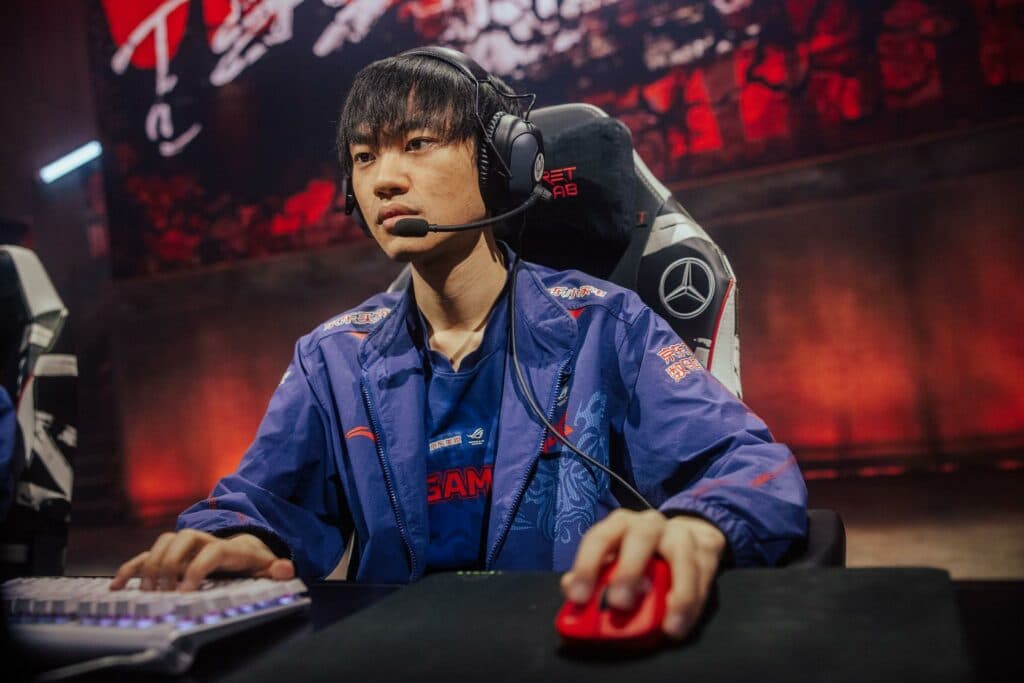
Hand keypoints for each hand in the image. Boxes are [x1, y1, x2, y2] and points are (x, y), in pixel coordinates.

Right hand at [110, 529, 294, 591]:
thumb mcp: (268, 566)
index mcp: (228, 547)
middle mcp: (204, 541)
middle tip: (164, 592)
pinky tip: (117, 587)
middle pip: (182, 539)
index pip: (211, 550)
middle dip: (170, 564)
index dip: (196, 568)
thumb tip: (286, 569)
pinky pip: (147, 556)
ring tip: (147, 591)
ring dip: (150, 564)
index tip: (184, 591)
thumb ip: (277, 570)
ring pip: (163, 542)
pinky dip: (131, 568)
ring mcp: (185, 546)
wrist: (245, 546)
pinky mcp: (171, 554)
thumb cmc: (254, 561)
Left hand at [560, 509, 725, 639]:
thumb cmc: (639, 556)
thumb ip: (594, 577)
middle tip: (619, 604)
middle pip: (641, 537)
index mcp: (619, 525)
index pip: (599, 538)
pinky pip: (701, 577)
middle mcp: (648, 524)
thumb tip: (571, 590)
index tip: (578, 597)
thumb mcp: (614, 563)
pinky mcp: (705, 549)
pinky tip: (680, 624)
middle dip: (629, 570)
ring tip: (667, 626)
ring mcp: (680, 534)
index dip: (586, 566)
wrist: (686, 537)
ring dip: (676, 592)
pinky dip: (692, 603)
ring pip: (681, 555)